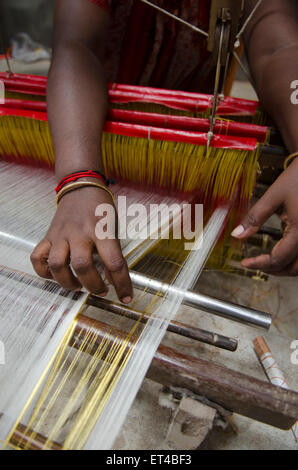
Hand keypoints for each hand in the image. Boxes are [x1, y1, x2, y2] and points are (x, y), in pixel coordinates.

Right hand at [30, 186, 132, 302]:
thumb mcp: (114, 227)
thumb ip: (113, 252)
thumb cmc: (101, 208)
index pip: (114, 262)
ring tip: (78, 286)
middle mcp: (80, 233)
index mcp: (102, 230)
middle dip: (93, 286)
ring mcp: (61, 235)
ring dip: (68, 282)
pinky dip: (44, 272)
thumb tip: (113, 280)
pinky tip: (56, 276)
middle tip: (101, 291)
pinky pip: (38, 258)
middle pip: (82, 266)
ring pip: (58, 265)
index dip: (122, 284)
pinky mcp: (48, 236)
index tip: (126, 298)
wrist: (81, 187)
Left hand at [231, 158, 297, 275]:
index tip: (244, 262)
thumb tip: (237, 234)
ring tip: (266, 262)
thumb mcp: (274, 196)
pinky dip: (293, 260)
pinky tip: (281, 252)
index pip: (278, 259)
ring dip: (284, 268)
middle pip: (293, 268)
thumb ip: (255, 217)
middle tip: (254, 264)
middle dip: (272, 270)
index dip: (259, 264)